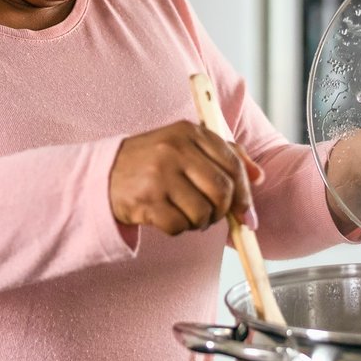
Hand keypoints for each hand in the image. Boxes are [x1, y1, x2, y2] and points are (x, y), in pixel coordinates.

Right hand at [110, 121, 263, 235]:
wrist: (101, 175)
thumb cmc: (150, 162)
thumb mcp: (185, 146)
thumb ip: (223, 154)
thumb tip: (259, 177)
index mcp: (188, 131)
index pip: (232, 164)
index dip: (245, 193)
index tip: (247, 213)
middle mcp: (173, 149)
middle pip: (222, 191)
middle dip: (223, 212)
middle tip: (213, 216)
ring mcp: (158, 174)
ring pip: (203, 212)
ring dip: (199, 222)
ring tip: (185, 213)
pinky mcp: (145, 200)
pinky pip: (179, 226)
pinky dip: (178, 229)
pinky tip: (166, 217)